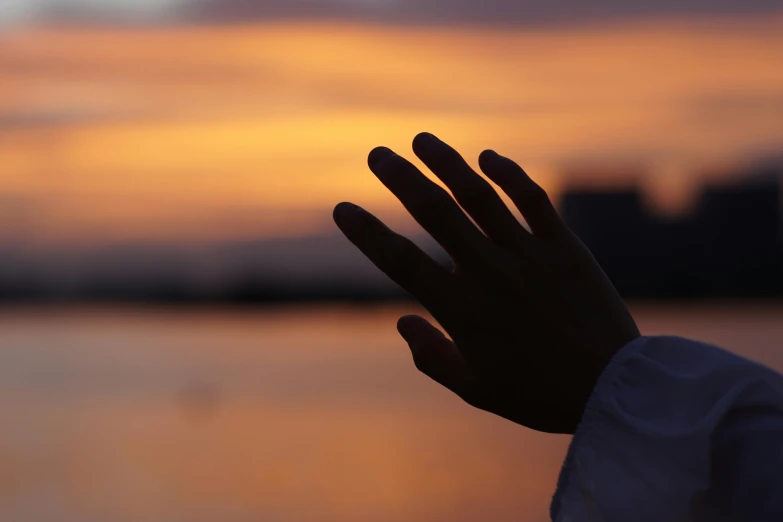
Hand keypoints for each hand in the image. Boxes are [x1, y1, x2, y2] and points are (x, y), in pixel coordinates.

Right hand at [333, 133, 639, 433]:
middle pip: (436, 213)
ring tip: (420, 140)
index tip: (341, 208)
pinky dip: (509, 174)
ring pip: (480, 196)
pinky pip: (534, 200)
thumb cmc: (540, 395)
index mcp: (462, 310)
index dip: (367, 232)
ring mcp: (530, 255)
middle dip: (400, 179)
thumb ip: (432, 357)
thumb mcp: (476, 390)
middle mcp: (490, 273)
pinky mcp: (565, 247)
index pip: (401, 261)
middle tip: (376, 154)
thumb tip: (404, 322)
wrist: (614, 389)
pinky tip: (487, 157)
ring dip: (446, 163)